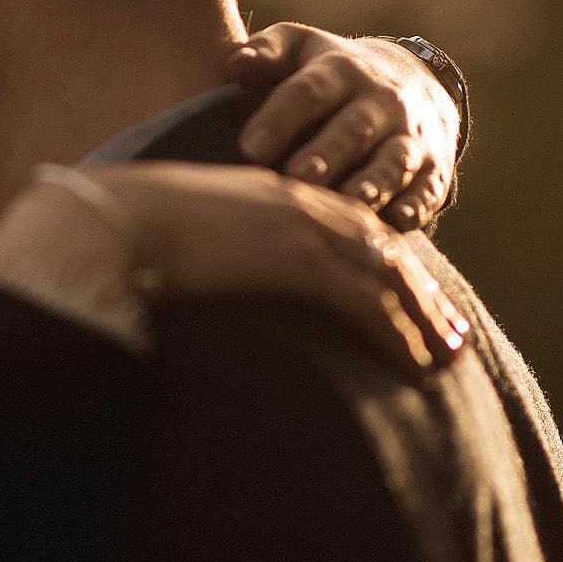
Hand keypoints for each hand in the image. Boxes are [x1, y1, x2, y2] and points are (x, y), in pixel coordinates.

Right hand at [72, 162, 468, 383]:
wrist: (111, 221)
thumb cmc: (129, 233)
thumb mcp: (187, 236)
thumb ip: (217, 252)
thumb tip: (209, 280)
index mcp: (276, 196)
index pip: (351, 232)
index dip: (388, 268)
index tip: (413, 300)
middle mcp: (300, 205)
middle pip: (383, 252)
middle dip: (422, 297)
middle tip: (451, 337)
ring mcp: (301, 228)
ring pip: (387, 276)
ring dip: (424, 320)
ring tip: (448, 360)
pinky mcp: (297, 259)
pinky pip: (366, 300)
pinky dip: (401, 333)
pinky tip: (420, 365)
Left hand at [223, 24, 460, 231]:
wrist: (413, 84)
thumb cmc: (332, 75)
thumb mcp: (302, 49)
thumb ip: (266, 52)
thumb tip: (233, 66)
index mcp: (342, 70)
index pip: (310, 90)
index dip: (281, 117)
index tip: (250, 146)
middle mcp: (382, 101)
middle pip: (354, 127)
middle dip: (328, 152)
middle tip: (297, 176)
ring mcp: (411, 136)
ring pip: (395, 160)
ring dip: (374, 182)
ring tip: (347, 202)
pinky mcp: (434, 170)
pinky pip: (427, 190)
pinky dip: (414, 206)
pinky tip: (395, 224)